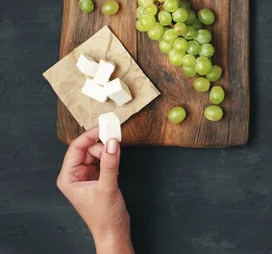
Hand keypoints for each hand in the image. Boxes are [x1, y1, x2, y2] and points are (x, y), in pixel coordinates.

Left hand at [56, 128, 131, 252]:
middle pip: (87, 148)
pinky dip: (110, 157)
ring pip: (96, 153)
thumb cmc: (104, 217)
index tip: (105, 128)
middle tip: (116, 140)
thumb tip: (112, 143)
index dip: (90, 136)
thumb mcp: (107, 188)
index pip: (76, 148)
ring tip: (116, 157)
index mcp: (68, 177)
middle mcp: (75, 175)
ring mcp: (86, 176)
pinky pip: (103, 159)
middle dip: (101, 144)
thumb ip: (110, 164)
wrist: (113, 231)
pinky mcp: (97, 177)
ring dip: (107, 151)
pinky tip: (116, 162)